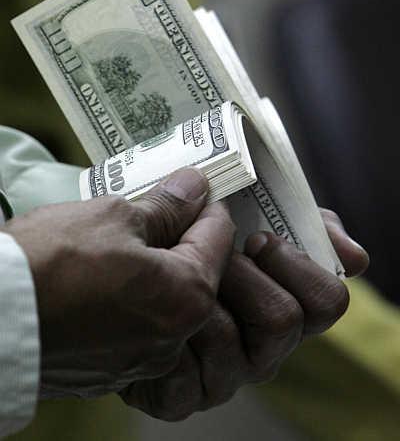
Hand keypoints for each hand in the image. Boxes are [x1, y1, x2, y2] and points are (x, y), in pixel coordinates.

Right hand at [2, 168, 234, 397]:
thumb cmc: (49, 264)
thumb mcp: (114, 217)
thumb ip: (166, 206)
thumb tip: (193, 187)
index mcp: (187, 297)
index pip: (219, 237)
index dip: (207, 205)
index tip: (195, 188)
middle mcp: (175, 338)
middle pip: (198, 271)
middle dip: (184, 236)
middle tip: (161, 208)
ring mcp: (143, 358)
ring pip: (168, 299)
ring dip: (159, 266)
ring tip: (128, 239)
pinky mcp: (113, 368)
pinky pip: (141, 324)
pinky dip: (135, 297)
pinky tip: (110, 275)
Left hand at [121, 208, 367, 419]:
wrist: (119, 271)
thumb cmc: (194, 239)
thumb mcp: (252, 215)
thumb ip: (305, 224)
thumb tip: (354, 257)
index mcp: (285, 307)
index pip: (325, 301)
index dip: (296, 266)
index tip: (259, 240)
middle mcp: (262, 349)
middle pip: (283, 319)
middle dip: (240, 275)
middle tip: (210, 254)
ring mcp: (223, 377)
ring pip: (233, 343)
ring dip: (198, 301)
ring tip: (171, 278)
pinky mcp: (180, 398)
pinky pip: (183, 376)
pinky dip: (163, 339)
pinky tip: (150, 319)